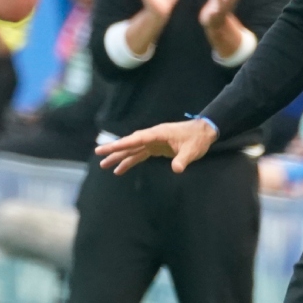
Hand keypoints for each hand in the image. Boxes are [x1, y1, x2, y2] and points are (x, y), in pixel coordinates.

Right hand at [96, 117, 216, 174]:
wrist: (204, 132)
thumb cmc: (197, 139)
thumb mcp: (192, 151)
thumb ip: (183, 160)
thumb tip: (177, 170)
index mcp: (158, 134)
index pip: (137, 139)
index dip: (123, 144)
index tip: (110, 147)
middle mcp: (152, 136)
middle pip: (130, 143)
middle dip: (114, 149)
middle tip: (98, 155)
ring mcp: (153, 142)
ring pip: (132, 150)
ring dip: (119, 157)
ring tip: (104, 165)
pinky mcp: (155, 148)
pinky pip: (139, 155)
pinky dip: (129, 161)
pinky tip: (120, 169)